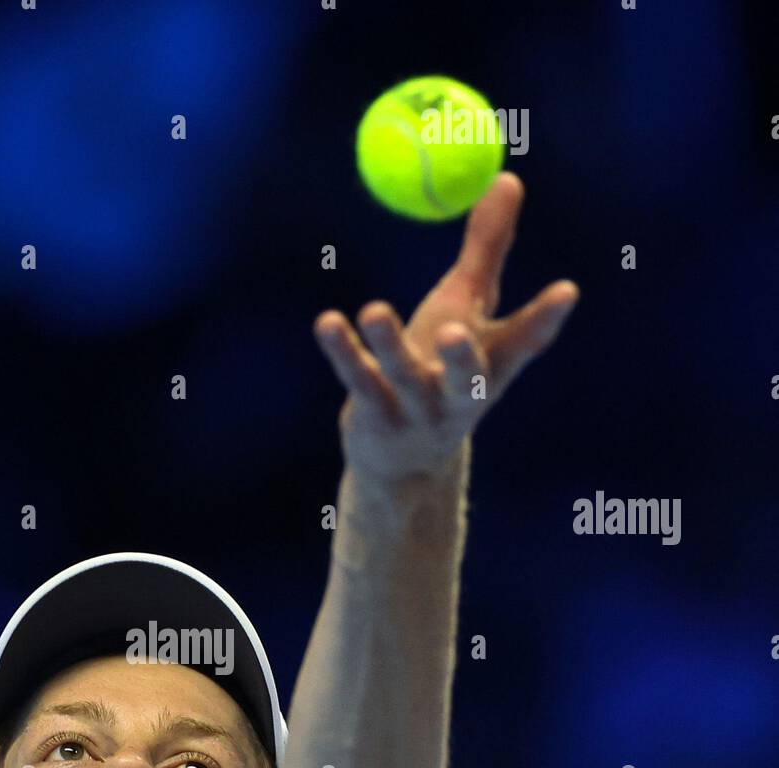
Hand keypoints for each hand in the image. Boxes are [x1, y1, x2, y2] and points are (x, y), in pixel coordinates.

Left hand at [314, 172, 578, 479]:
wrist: (405, 462)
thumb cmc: (442, 369)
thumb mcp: (468, 310)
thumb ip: (487, 250)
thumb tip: (507, 175)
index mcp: (492, 367)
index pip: (524, 344)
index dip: (545, 319)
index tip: (567, 291)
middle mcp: (459, 395)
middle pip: (467, 377)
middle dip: (463, 356)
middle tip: (457, 327)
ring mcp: (416, 411)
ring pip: (403, 378)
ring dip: (389, 345)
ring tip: (374, 309)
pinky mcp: (375, 417)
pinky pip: (358, 381)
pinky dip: (343, 351)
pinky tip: (329, 322)